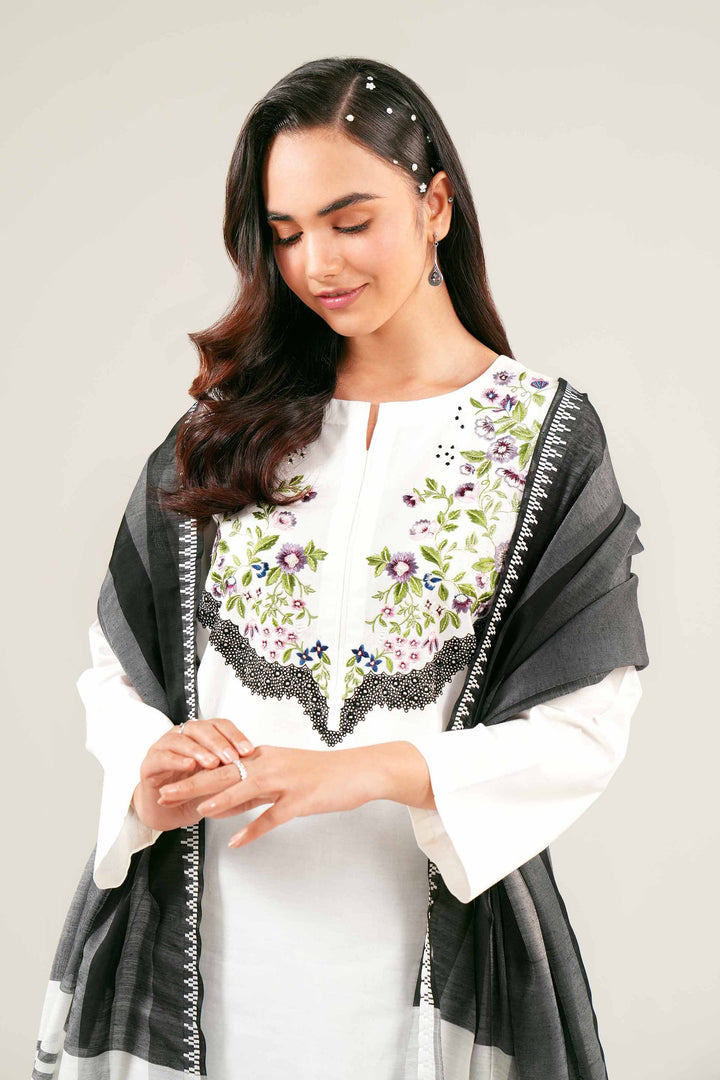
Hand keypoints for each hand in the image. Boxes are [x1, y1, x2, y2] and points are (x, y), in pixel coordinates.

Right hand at [132, 718, 254, 831]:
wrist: (168, 813)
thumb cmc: (195, 792)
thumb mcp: (219, 780)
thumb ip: (233, 769)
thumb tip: (258, 762)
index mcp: (200, 735)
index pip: (220, 725)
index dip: (234, 735)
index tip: (249, 750)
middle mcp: (182, 736)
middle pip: (201, 728)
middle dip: (218, 743)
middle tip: (231, 758)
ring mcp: (164, 747)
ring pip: (181, 739)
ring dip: (198, 750)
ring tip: (212, 764)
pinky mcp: (149, 764)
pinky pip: (162, 757)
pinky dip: (176, 760)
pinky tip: (189, 766)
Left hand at [155, 744, 380, 846]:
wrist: (359, 770)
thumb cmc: (322, 774)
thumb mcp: (283, 776)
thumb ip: (252, 790)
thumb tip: (220, 804)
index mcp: (264, 757)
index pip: (221, 764)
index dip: (193, 773)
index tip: (167, 779)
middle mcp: (270, 765)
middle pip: (224, 774)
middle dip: (192, 784)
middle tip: (164, 792)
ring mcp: (285, 782)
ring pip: (245, 790)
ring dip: (218, 800)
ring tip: (194, 811)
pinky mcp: (300, 800)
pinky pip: (272, 816)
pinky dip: (253, 829)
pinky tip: (236, 842)